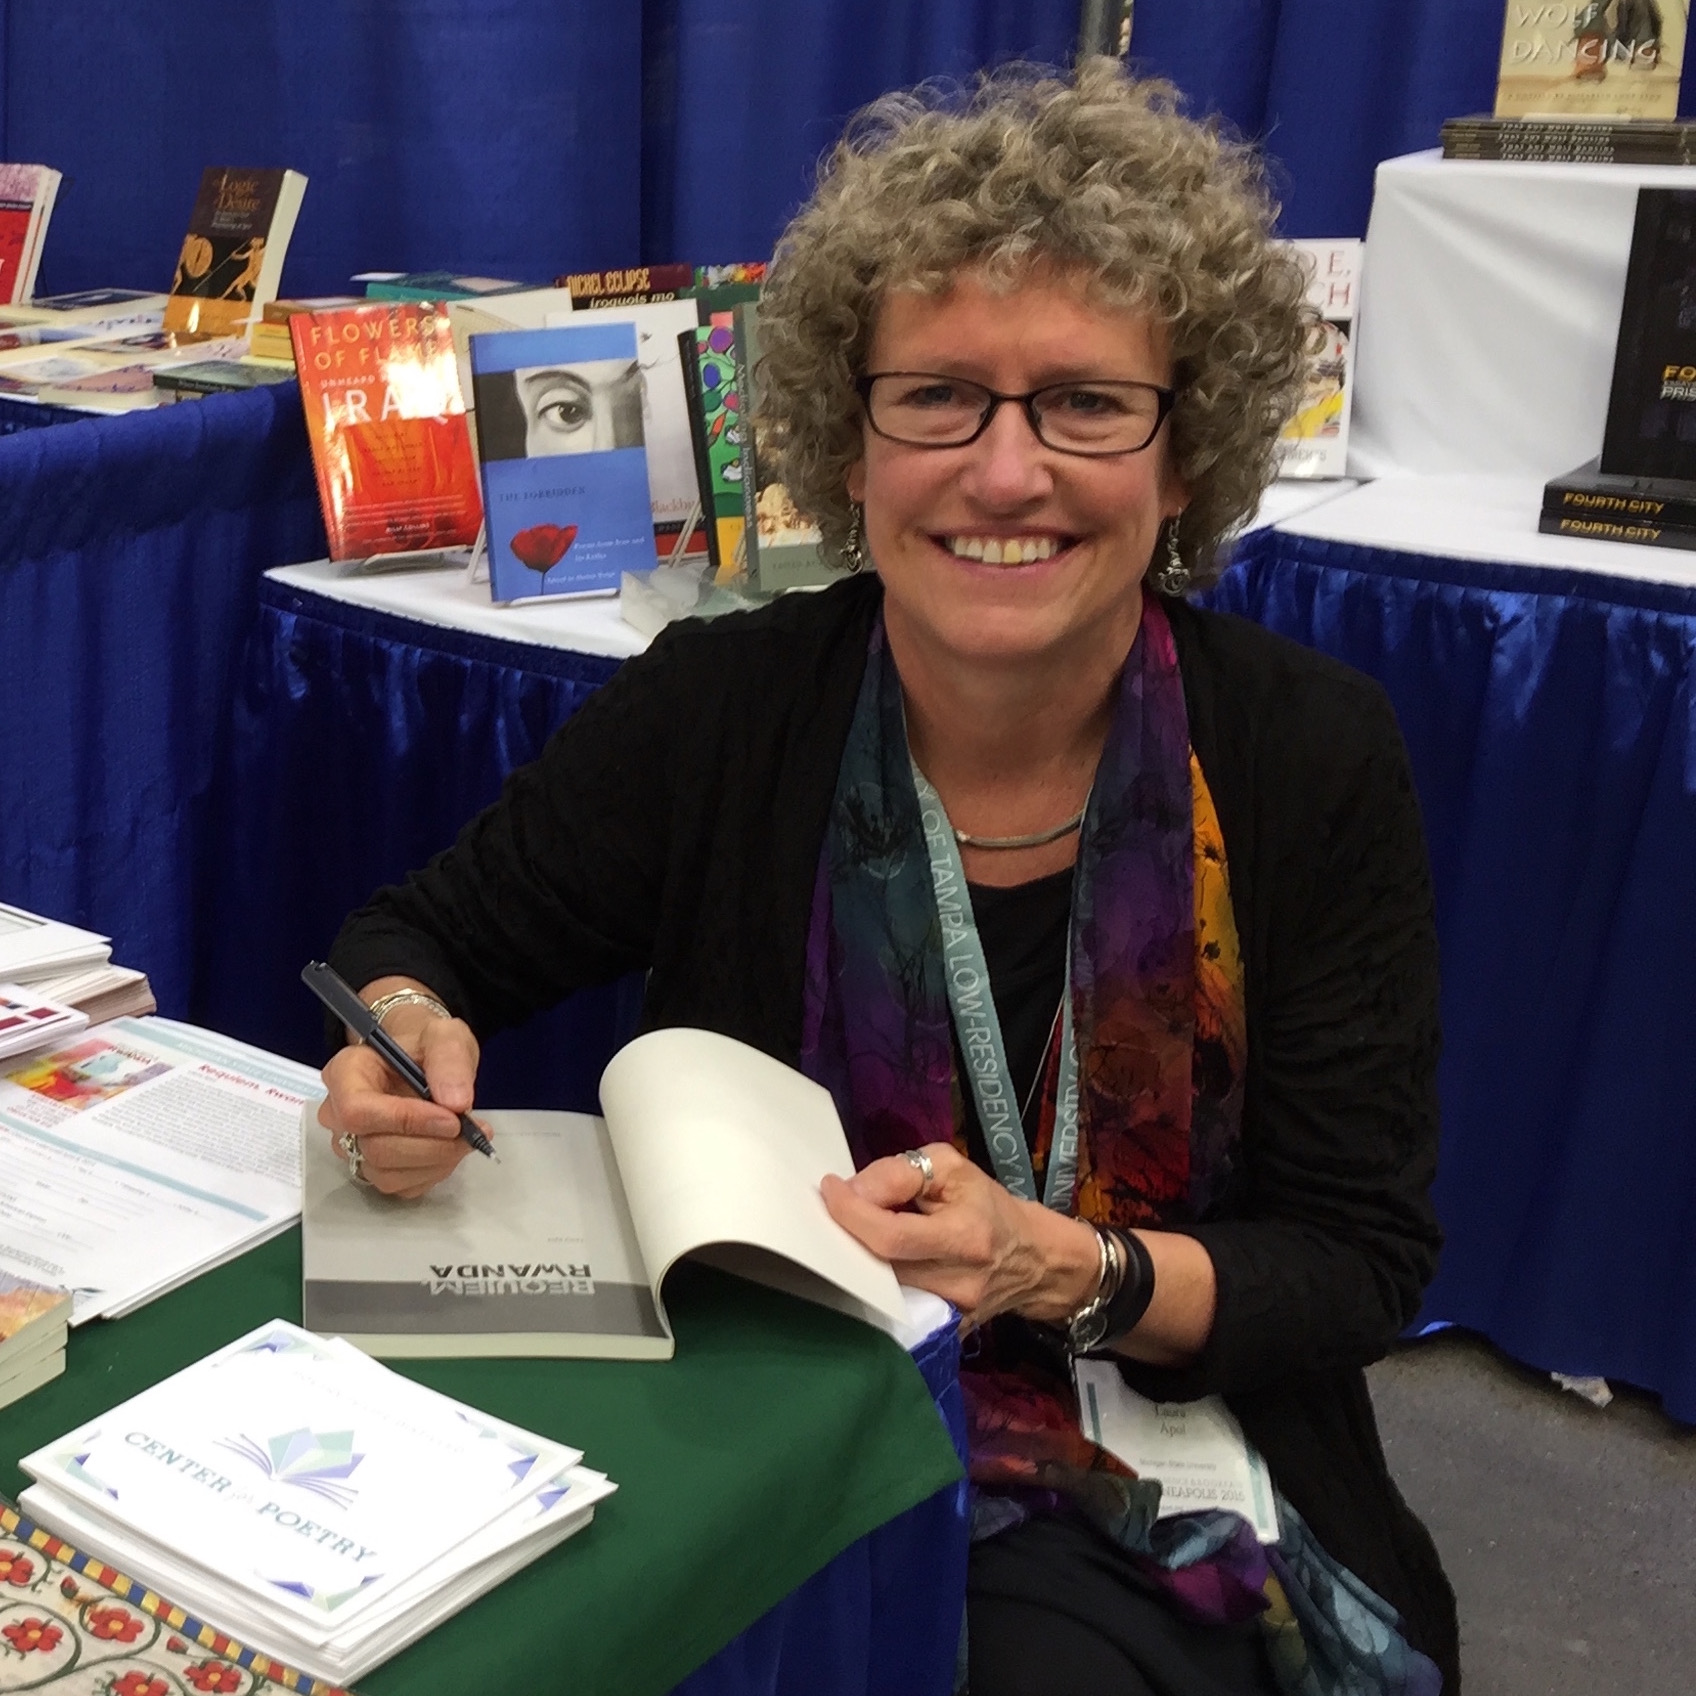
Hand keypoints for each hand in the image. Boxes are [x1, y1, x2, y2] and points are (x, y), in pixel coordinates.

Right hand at [317, 984, 485, 1199]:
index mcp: (345, 1074)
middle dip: (432, 1145)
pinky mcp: (371, 1169)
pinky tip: (448, 1147)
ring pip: (388, 1175)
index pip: (358, 1111)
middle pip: (376, 1149)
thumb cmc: (424, 1045)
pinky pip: (400, 1187)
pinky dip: (433, 1172)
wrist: (420, 1059)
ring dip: (437, 1160)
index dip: (406, 1121)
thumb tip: (456, 1103)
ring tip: (465, 1135)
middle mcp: (338, 1115)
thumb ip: (450, 1061)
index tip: (451, 1118)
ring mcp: (351, 1146)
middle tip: (471, 1129)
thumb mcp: (444, 1036)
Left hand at [820, 1141, 1100, 1326]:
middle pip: (878, 1266)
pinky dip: (874, 1285)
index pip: (891, 1236)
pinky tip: (872, 1264)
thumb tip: (854, 1191)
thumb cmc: (989, 1207)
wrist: (1034, 1260)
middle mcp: (956, 1283)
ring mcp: (948, 1316)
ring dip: (858, 1259)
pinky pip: (894, 1310)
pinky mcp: (942, 1333)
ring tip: (855, 1233)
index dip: (851, 1213)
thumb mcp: (954, 1169)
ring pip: (881, 1289)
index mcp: (964, 1238)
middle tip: (837, 1210)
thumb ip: (901, 1173)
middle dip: (848, 1234)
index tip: (829, 1189)